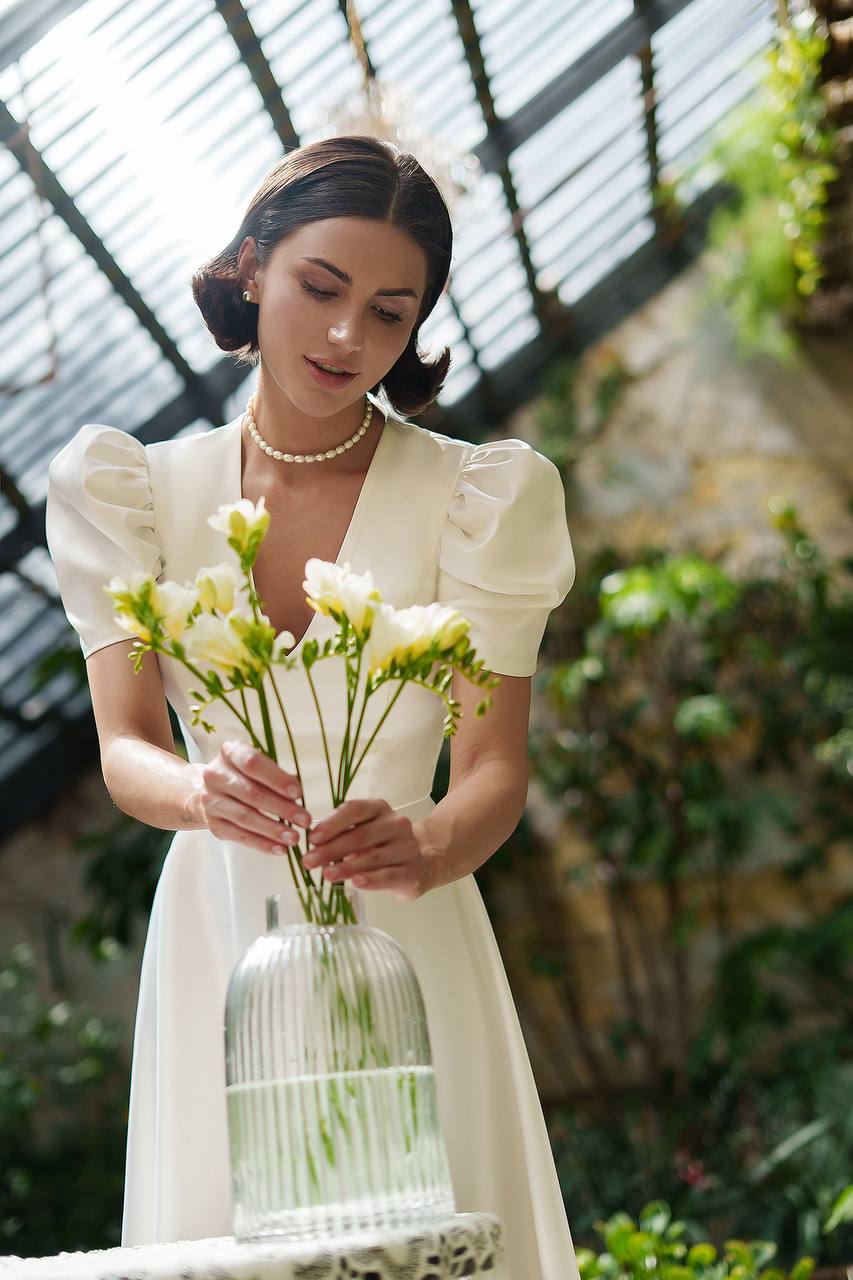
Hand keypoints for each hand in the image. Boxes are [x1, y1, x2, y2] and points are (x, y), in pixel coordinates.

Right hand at [188, 739, 311, 857]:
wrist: (208, 791)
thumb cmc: (242, 775)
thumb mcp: (257, 766)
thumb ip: (276, 776)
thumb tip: (298, 794)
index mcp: (230, 753)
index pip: (252, 763)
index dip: (277, 779)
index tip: (299, 793)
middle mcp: (215, 775)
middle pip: (251, 793)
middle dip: (282, 808)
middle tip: (305, 820)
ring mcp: (211, 801)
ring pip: (246, 817)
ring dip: (273, 830)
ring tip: (294, 838)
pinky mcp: (213, 824)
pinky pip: (240, 836)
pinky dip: (262, 844)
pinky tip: (279, 848)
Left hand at [303, 798, 431, 901]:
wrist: (423, 862)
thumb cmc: (383, 845)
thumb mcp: (365, 832)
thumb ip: (343, 835)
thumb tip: (315, 847)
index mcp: (380, 809)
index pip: (355, 810)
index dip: (332, 824)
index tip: (313, 838)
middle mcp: (396, 824)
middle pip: (360, 835)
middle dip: (331, 849)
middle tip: (310, 861)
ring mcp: (407, 848)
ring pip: (372, 857)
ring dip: (346, 867)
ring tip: (326, 874)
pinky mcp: (412, 872)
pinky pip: (388, 875)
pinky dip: (370, 880)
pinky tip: (355, 882)